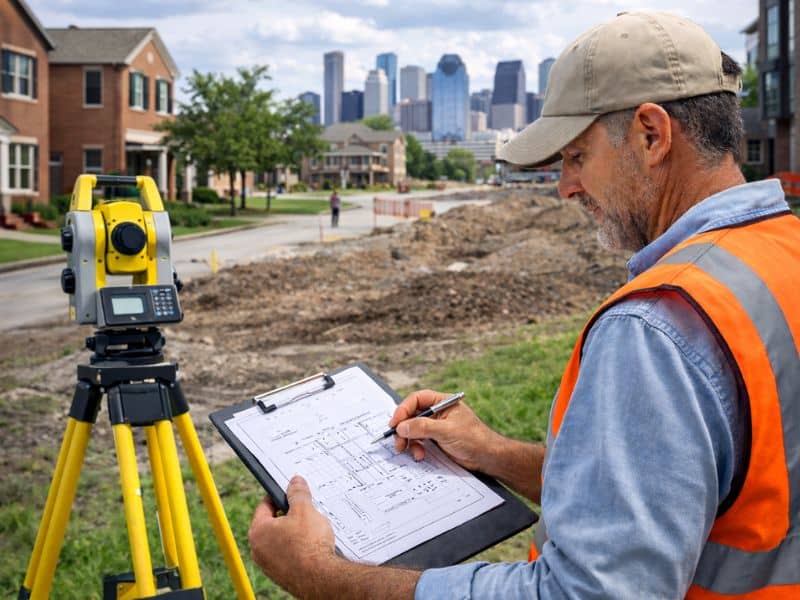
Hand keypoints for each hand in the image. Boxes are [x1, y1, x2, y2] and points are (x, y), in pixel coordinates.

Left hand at [248, 475, 335, 596]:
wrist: (321, 578)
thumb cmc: (309, 545)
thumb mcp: (305, 510)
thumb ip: (298, 493)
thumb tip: (295, 482)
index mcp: (258, 531)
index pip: (264, 505)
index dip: (279, 496)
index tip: (290, 493)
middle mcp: (258, 550)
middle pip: (272, 523)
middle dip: (288, 516)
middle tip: (304, 512)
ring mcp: (269, 565)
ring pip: (280, 540)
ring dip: (293, 533)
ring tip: (311, 531)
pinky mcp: (281, 575)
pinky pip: (287, 555)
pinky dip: (297, 549)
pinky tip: (311, 547)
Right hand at [388, 389, 497, 471]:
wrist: (487, 457)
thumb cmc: (473, 438)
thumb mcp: (446, 431)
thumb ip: (423, 427)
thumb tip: (401, 426)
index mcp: (442, 402)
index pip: (417, 399)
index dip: (403, 409)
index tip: (395, 423)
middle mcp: (437, 412)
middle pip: (411, 414)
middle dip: (403, 428)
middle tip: (398, 441)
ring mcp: (436, 426)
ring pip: (413, 429)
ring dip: (408, 440)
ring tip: (409, 451)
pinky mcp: (435, 439)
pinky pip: (418, 440)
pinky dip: (416, 447)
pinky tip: (420, 455)